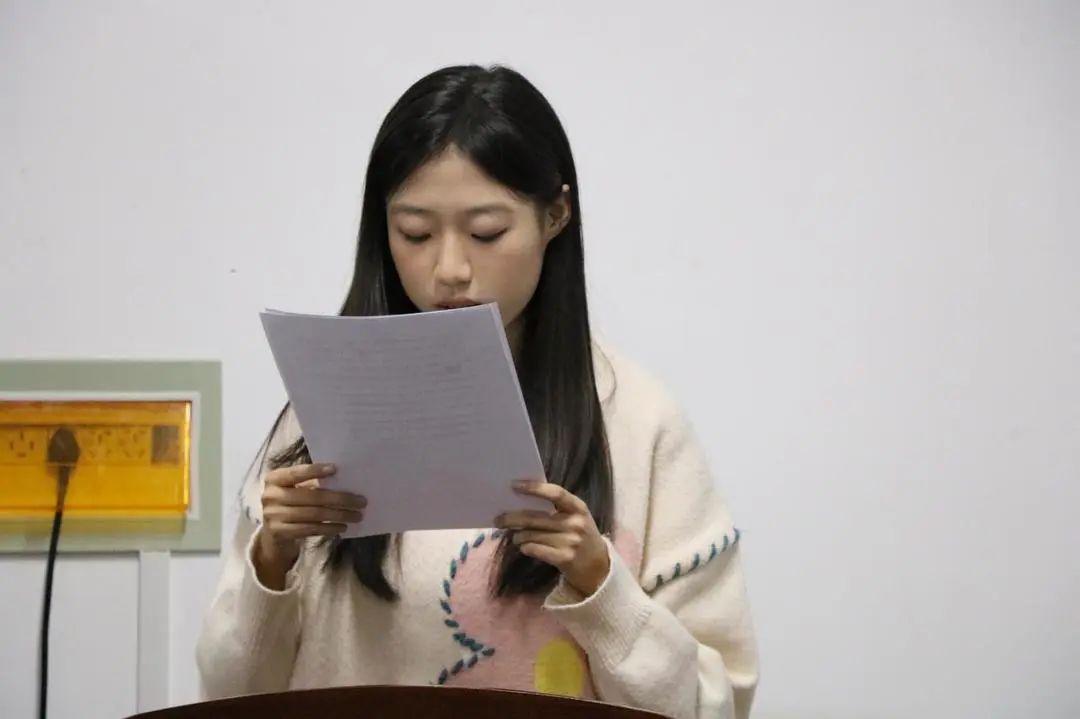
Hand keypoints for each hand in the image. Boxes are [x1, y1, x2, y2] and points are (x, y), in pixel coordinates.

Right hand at [254, 463, 365, 588]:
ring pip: (314, 514)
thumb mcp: (297, 490)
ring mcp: (273, 515)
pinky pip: (310, 529)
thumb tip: (346, 481)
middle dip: (340, 498)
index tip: (335, 469)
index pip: (296, 473)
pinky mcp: (279, 532)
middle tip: (361, 501)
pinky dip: (329, 527)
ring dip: (339, 515)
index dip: (315, 471)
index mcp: (274, 479)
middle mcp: (270, 496)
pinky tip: (342, 526)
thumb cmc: (291, 504)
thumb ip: (313, 484)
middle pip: (311, 496)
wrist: (273, 533)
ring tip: (357, 515)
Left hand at [495, 480, 610, 596]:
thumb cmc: (581, 537)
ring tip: (516, 537)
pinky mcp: (565, 558)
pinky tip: (525, 547)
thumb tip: (521, 502)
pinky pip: (535, 549)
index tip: (514, 485)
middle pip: (535, 517)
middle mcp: (576, 523)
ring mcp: (571, 541)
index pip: (555, 493)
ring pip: (532, 535)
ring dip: (518, 536)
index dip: (534, 488)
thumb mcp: (576, 518)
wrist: (599, 567)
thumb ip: (556, 509)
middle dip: (512, 518)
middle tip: (498, 519)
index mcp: (579, 507)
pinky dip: (526, 548)